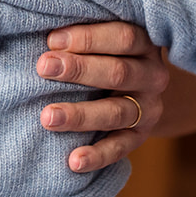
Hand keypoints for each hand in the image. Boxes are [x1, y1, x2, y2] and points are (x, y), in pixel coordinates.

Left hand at [37, 22, 169, 172]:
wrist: (136, 88)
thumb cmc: (103, 53)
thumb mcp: (103, 38)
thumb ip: (80, 35)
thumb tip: (45, 35)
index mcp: (145, 44)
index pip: (123, 38)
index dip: (88, 38)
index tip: (52, 40)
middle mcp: (152, 76)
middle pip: (118, 73)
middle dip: (78, 70)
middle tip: (43, 67)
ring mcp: (148, 109)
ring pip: (116, 112)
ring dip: (80, 115)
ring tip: (48, 117)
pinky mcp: (139, 137)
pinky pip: (120, 148)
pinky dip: (97, 156)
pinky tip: (73, 161)